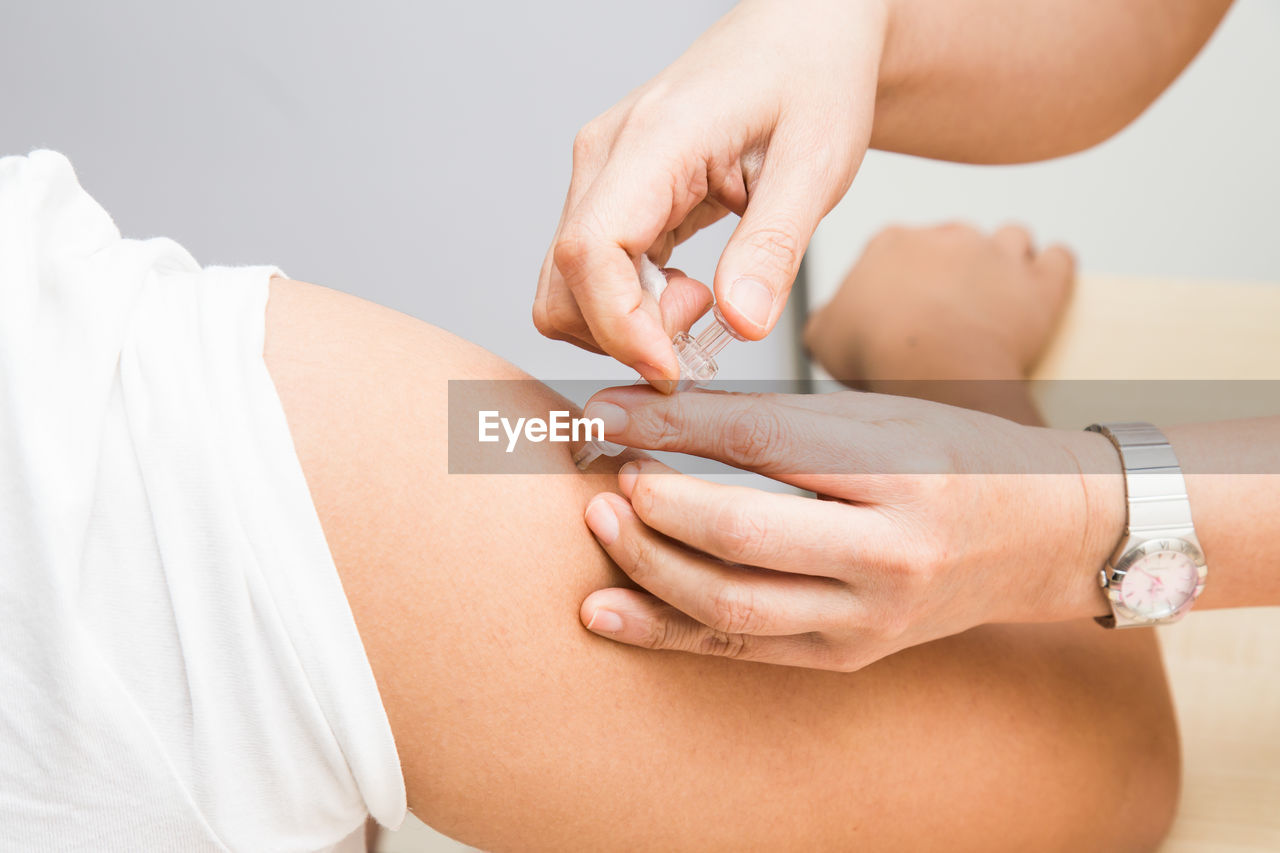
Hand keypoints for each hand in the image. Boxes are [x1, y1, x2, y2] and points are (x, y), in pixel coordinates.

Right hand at [533, 0, 888, 384]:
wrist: (802, 36)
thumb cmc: (811, 78)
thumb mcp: (817, 164)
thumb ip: (774, 248)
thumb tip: (740, 324)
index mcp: (652, 141)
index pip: (590, 252)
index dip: (621, 327)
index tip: (674, 366)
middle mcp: (606, 157)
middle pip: (564, 283)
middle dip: (625, 333)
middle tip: (704, 323)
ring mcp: (600, 176)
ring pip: (567, 288)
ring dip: (626, 323)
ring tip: (700, 300)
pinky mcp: (610, 196)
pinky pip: (591, 275)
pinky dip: (632, 306)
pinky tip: (687, 288)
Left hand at [578, 387, 1122, 670]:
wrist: (1044, 536)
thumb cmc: (960, 458)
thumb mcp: (878, 416)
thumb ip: (776, 420)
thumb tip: (659, 411)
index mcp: (901, 471)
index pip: (760, 439)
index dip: (668, 422)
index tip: (605, 409)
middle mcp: (890, 553)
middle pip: (739, 532)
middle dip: (653, 501)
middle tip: (605, 471)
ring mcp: (870, 617)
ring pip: (731, 604)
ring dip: (648, 566)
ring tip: (601, 525)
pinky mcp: (848, 656)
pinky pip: (743, 649)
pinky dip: (667, 631)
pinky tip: (606, 612)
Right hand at [804, 223, 1074, 385]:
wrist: (934, 368)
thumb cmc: (878, 353)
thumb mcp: (822, 337)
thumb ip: (825, 320)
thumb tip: (826, 321)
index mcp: (891, 243)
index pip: (896, 249)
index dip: (899, 278)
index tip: (898, 309)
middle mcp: (947, 236)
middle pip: (953, 241)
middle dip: (951, 268)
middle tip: (943, 311)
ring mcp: (998, 254)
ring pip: (1010, 237)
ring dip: (1005, 259)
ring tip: (996, 294)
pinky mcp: (1040, 282)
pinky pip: (1058, 258)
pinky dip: (1052, 268)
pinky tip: (1041, 285)